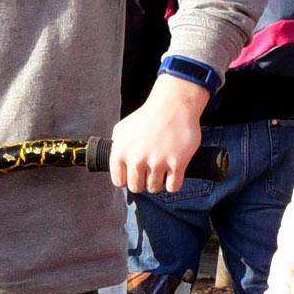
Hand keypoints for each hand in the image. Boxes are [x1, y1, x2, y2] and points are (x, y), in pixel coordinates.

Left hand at [113, 77, 208, 194]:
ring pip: (154, 188)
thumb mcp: (122, 128)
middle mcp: (137, 159)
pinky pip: (173, 187)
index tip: (134, 175)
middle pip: (137, 187)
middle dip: (143, 182)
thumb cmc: (148, 116)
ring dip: (158, 182)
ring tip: (161, 170)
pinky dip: (173, 184)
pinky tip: (173, 174)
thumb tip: (116, 164)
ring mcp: (157, 162)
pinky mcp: (177, 163)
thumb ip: (116, 147)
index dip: (127, 179)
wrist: (173, 104)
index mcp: (121, 152)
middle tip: (149, 173)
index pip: (119, 181)